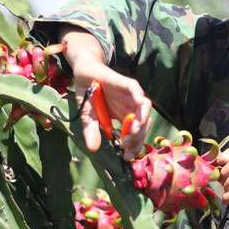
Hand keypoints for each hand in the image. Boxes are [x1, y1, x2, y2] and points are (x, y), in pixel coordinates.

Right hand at [59, 26, 151, 159]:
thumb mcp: (88, 117)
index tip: (127, 156)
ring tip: (132, 131)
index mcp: (125, 117)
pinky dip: (138, 95)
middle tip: (126, 145)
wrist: (84, 73)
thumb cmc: (89, 95)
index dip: (135, 146)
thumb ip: (92, 131)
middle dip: (138, 137)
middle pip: (144, 123)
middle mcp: (130, 107)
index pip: (137, 134)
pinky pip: (135, 89)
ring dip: (141, 121)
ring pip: (145, 107)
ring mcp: (129, 95)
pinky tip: (137, 103)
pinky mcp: (124, 82)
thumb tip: (93, 148)